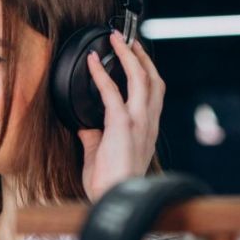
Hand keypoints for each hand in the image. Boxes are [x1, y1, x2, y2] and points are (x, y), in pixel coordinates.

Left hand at [78, 31, 164, 200]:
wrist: (113, 199)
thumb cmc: (109, 184)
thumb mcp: (102, 156)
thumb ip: (95, 138)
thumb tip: (85, 126)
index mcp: (147, 131)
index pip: (153, 95)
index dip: (147, 74)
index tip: (137, 60)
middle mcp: (148, 123)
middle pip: (154, 80)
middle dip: (142, 57)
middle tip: (130, 41)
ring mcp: (138, 122)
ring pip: (140, 78)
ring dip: (128, 56)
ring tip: (117, 40)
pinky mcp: (122, 124)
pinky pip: (112, 91)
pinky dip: (101, 73)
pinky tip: (93, 62)